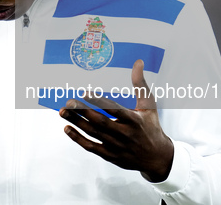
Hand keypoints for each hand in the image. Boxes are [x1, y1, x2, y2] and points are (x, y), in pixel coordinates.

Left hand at [59, 60, 173, 181]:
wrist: (157, 158)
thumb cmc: (151, 126)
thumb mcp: (149, 105)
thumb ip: (140, 84)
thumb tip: (138, 62)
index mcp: (134, 120)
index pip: (114, 110)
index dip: (99, 102)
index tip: (84, 93)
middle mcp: (125, 134)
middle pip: (100, 122)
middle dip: (83, 112)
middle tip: (69, 102)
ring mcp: (117, 146)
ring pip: (93, 133)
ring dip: (77, 123)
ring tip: (63, 112)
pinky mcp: (110, 156)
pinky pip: (91, 147)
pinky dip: (78, 138)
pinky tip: (67, 128)